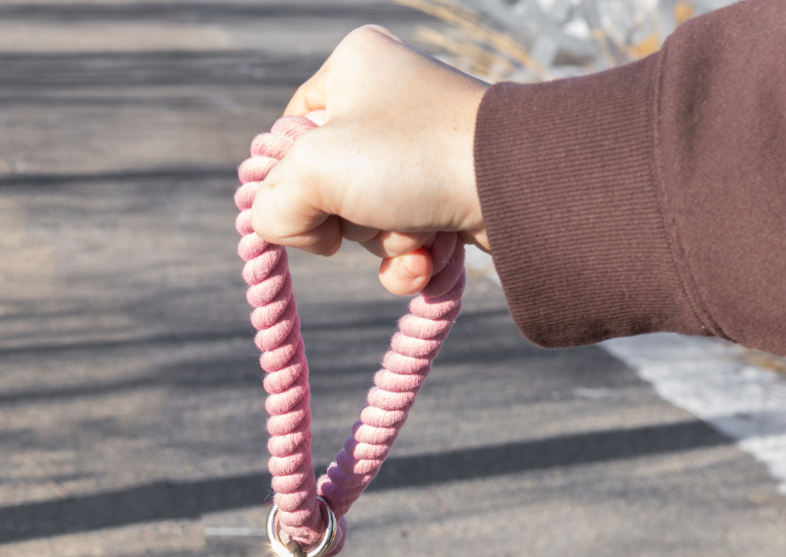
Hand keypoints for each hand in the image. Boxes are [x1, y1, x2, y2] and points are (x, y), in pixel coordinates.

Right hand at [249, 26, 488, 294]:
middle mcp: (387, 100)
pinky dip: (410, 260)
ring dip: (384, 243)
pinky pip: (404, 242)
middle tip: (372, 207)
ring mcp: (420, 150)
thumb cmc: (412, 159)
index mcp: (351, 67)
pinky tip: (431, 253)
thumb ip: (271, 203)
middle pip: (327, 186)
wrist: (514, 188)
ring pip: (366, 222)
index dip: (289, 179)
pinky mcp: (448, 194)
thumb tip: (281, 229)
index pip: (287, 134)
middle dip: (348, 218)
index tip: (308, 196)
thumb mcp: (314, 171)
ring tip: (416, 228)